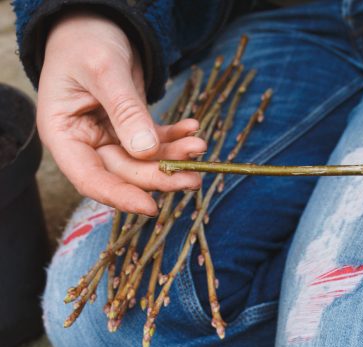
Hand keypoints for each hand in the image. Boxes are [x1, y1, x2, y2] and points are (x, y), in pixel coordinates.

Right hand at [37, 12, 205, 215]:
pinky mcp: (131, 129)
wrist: (94, 24)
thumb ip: (124, 110)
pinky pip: (156, 141)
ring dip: (174, 157)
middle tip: (194, 177)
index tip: (151, 207)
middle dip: (160, 175)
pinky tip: (192, 129)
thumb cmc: (86, 42)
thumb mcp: (104, 70)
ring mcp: (110, 138)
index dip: (119, 196)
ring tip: (200, 146)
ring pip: (145, 160)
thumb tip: (147, 152)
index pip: (89, 178)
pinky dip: (175, 138)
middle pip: (124, 172)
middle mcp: (86, 143)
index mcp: (64, 135)